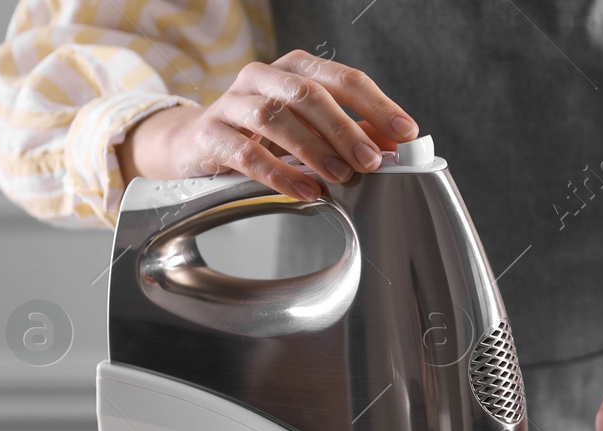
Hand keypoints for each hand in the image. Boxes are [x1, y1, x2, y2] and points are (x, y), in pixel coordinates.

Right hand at [118, 51, 417, 200]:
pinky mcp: (210, 133)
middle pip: (308, 94)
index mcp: (295, 69)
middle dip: (344, 128)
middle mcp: (263, 77)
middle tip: (371, 160)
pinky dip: (278, 173)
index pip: (343, 79)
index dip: (377, 105)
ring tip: (341, 176)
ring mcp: (232, 103)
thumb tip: (395, 145)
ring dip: (313, 148)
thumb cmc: (263, 135)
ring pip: (275, 117)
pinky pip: (245, 152)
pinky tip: (303, 189)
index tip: (405, 132)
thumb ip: (351, 132)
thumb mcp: (309, 129)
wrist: (197, 143)